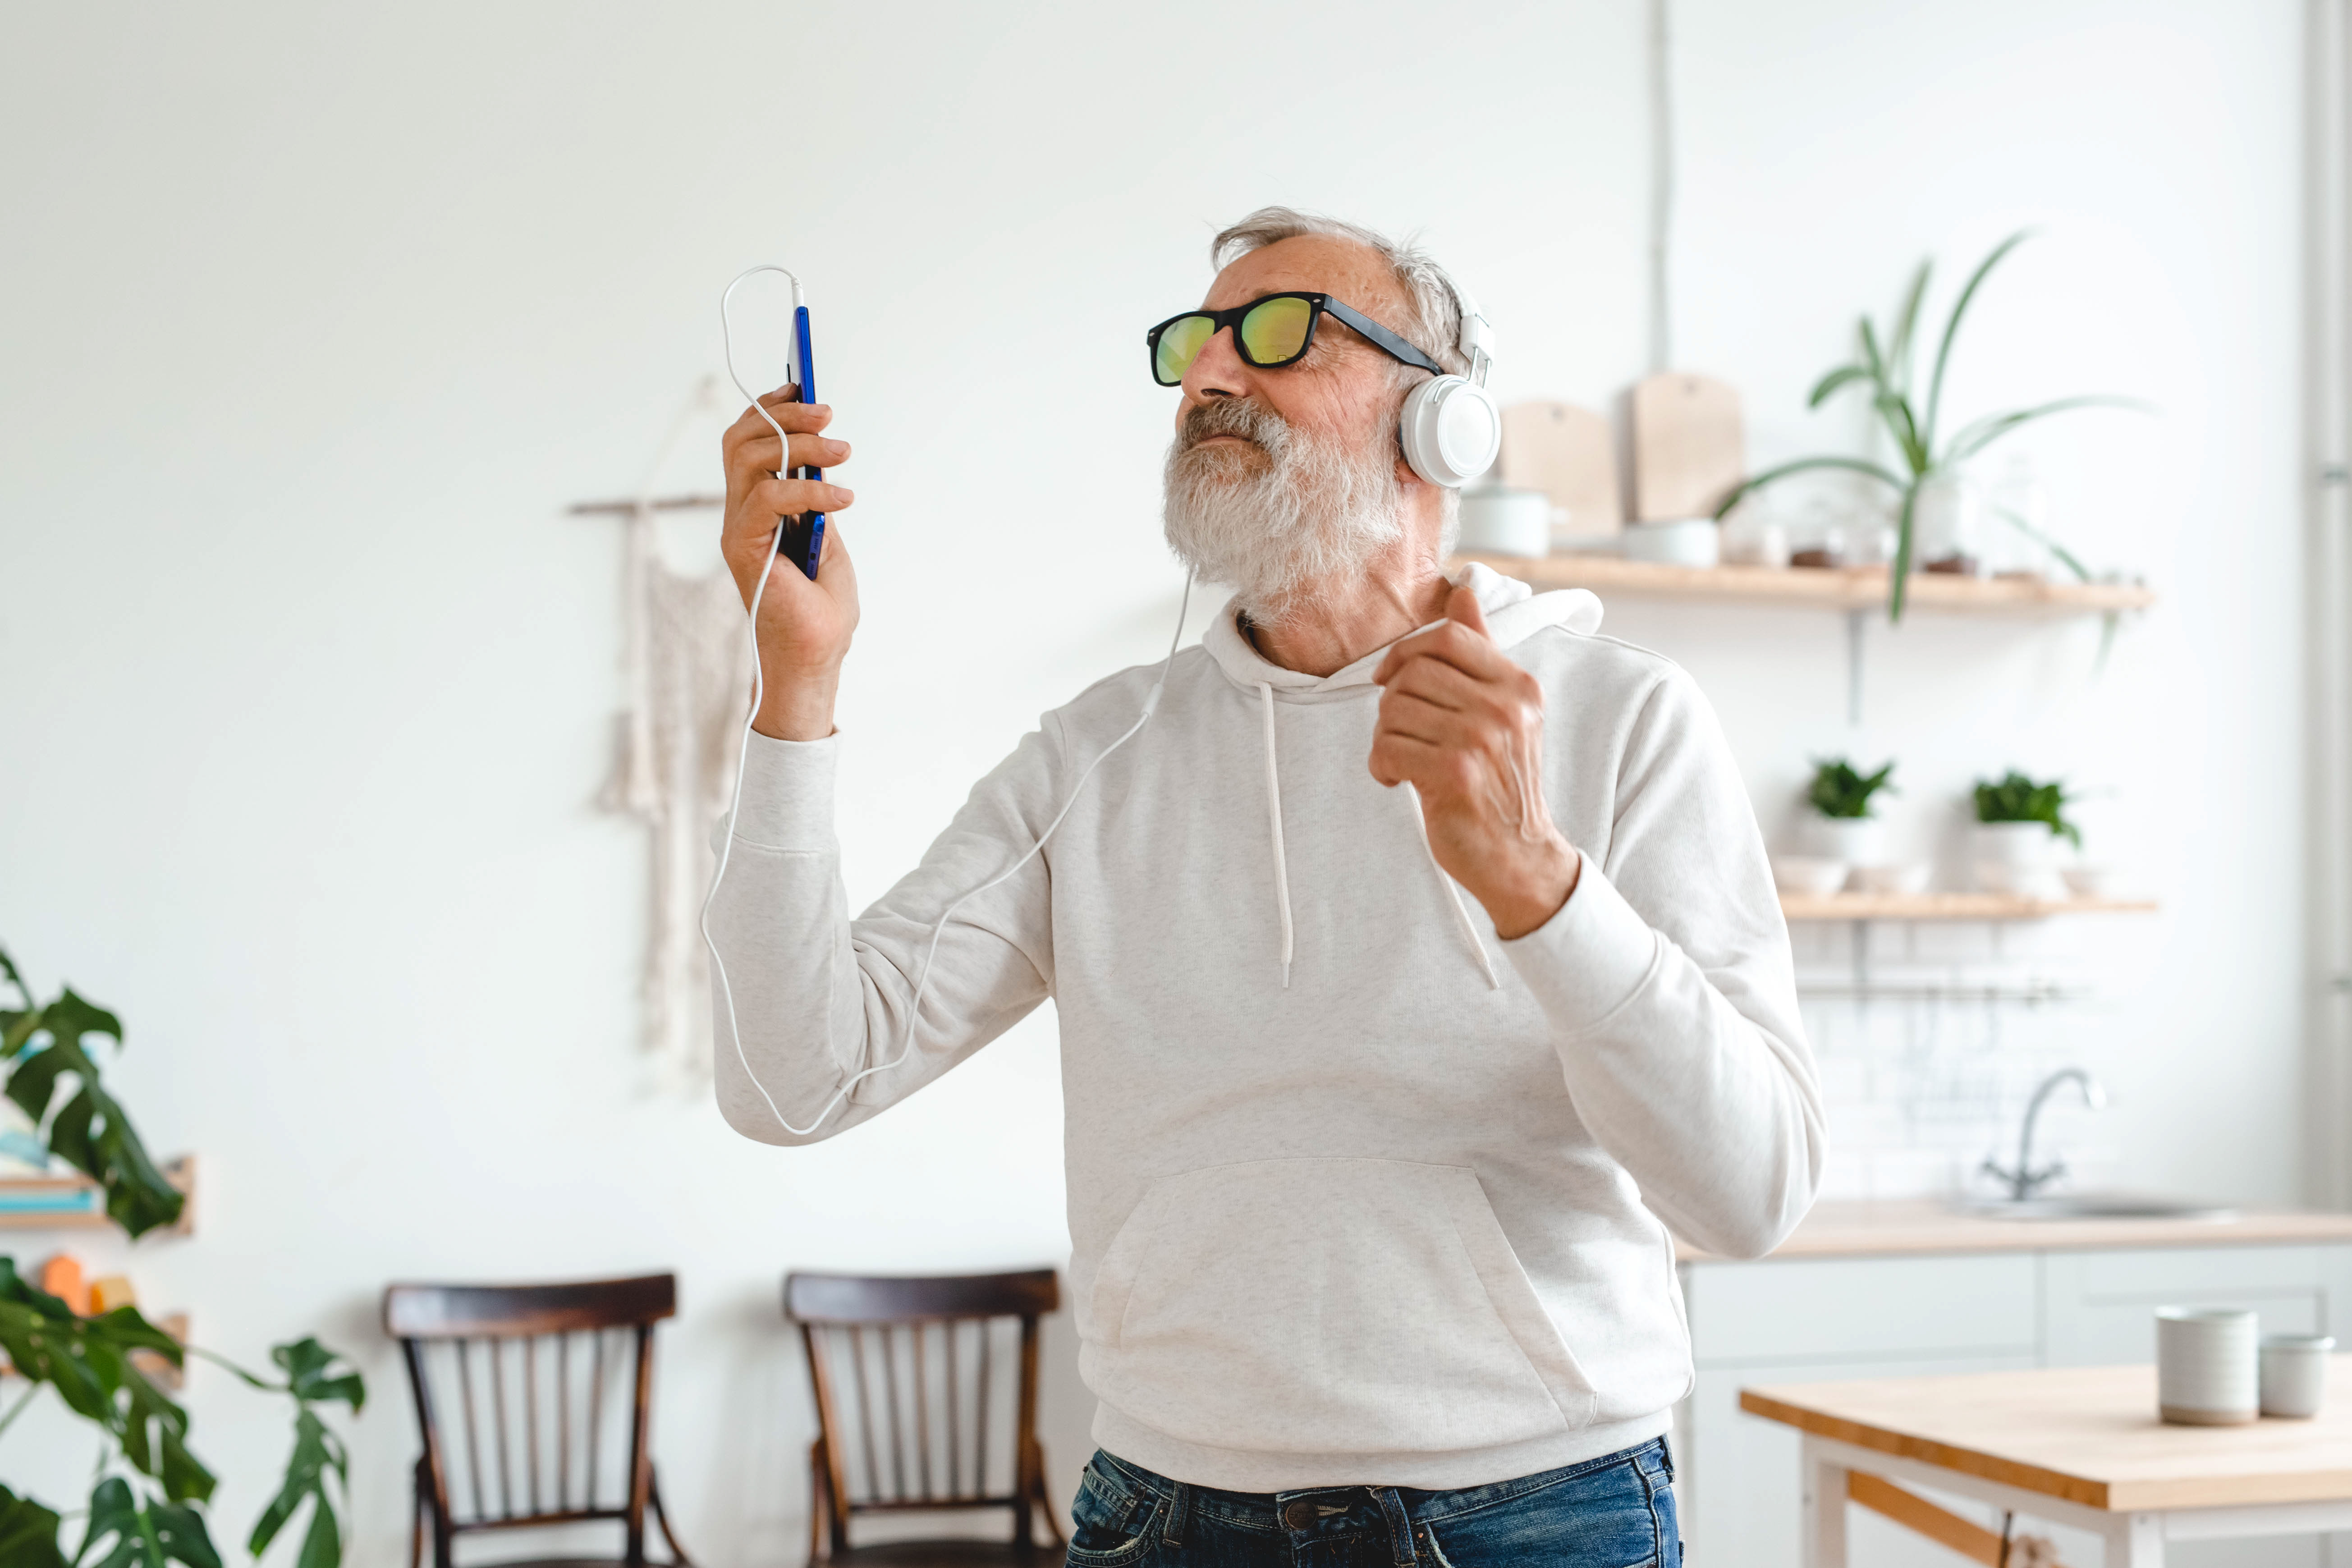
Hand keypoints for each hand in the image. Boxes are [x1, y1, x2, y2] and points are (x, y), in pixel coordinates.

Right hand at [720, 387, 858, 739]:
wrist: (816, 657)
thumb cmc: (822, 608)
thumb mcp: (827, 535)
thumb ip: (815, 496)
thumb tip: (822, 452)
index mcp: (756, 506)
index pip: (747, 440)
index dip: (771, 406)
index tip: (805, 387)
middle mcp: (740, 514)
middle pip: (741, 438)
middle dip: (784, 413)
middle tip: (829, 415)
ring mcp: (738, 530)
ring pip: (751, 458)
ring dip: (801, 444)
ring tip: (843, 454)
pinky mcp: (744, 548)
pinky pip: (766, 496)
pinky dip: (808, 488)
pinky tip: (843, 499)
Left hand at [1368, 584, 1580, 938]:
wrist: (1519, 856)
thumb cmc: (1501, 783)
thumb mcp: (1505, 712)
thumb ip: (1480, 653)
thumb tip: (1462, 592)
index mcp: (1517, 686)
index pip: (1447, 637)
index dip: (1405, 652)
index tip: (1390, 679)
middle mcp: (1504, 707)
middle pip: (1411, 672)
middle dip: (1392, 704)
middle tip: (1404, 734)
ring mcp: (1481, 739)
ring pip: (1393, 710)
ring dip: (1384, 739)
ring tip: (1405, 761)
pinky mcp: (1454, 773)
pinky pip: (1387, 748)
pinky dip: (1382, 767)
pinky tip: (1400, 782)